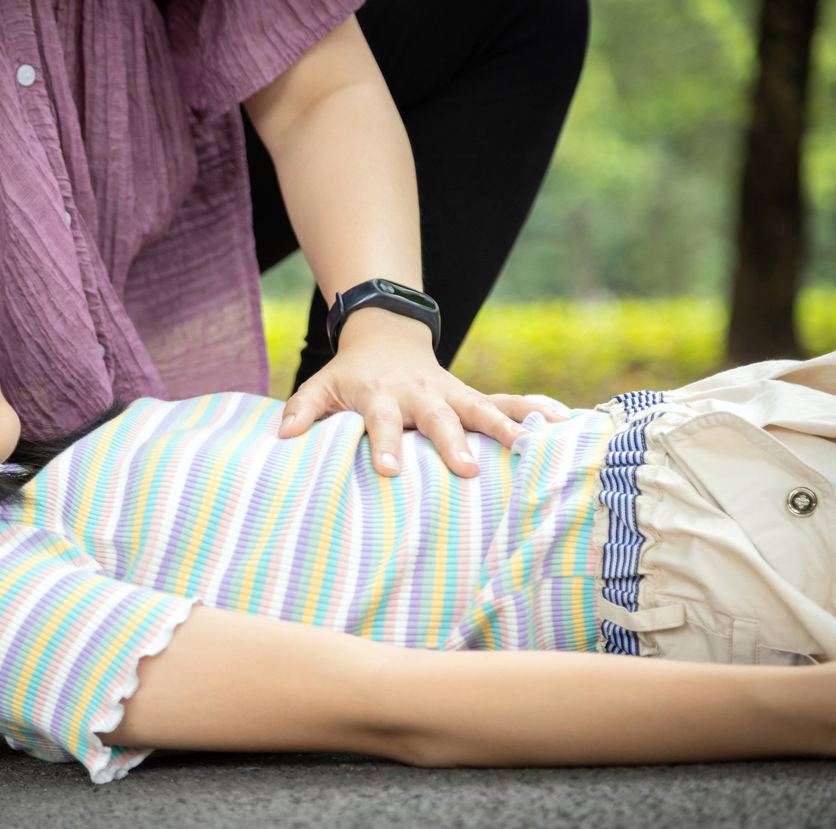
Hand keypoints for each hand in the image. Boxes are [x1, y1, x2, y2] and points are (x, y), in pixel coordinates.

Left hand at [277, 308, 565, 476]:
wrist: (384, 338)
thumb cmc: (350, 375)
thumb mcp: (322, 386)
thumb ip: (303, 408)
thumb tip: (284, 434)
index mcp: (380, 393)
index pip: (380, 421)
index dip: (383, 444)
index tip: (387, 471)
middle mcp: (419, 393)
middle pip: (437, 417)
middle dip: (452, 441)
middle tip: (467, 469)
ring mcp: (449, 393)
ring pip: (480, 407)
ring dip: (503, 424)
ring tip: (527, 445)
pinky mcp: (470, 395)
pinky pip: (506, 400)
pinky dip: (534, 409)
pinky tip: (564, 421)